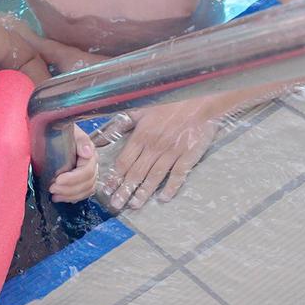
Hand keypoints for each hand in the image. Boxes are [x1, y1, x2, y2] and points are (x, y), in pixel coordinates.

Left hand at [48, 129, 97, 202]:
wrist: (56, 132)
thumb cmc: (62, 131)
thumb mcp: (71, 131)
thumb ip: (81, 140)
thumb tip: (87, 152)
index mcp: (90, 154)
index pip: (87, 171)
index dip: (73, 179)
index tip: (58, 180)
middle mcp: (92, 165)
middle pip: (87, 184)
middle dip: (69, 189)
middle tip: (52, 189)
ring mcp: (88, 173)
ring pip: (86, 191)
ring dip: (70, 196)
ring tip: (54, 195)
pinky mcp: (81, 180)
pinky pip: (82, 193)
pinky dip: (71, 198)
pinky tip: (59, 198)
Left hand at [103, 99, 218, 209]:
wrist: (199, 99)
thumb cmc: (169, 102)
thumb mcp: (141, 108)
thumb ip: (123, 123)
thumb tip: (105, 134)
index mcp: (141, 135)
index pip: (124, 161)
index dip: (115, 177)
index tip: (107, 189)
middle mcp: (154, 146)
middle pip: (136, 172)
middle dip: (124, 190)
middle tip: (116, 205)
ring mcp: (172, 152)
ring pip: (154, 176)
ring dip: (143, 192)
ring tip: (134, 205)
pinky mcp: (188, 155)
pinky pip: (178, 175)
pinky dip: (171, 187)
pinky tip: (163, 198)